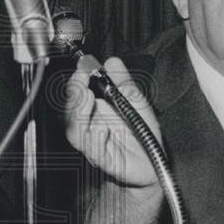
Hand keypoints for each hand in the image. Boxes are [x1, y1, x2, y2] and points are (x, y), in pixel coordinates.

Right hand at [64, 57, 161, 188]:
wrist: (154, 162)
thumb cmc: (142, 134)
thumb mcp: (136, 101)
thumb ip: (123, 82)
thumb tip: (112, 61)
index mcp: (94, 113)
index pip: (76, 96)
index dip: (76, 82)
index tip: (82, 68)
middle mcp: (90, 128)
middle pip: (70, 113)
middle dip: (73, 95)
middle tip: (81, 80)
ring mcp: (96, 145)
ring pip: (76, 132)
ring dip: (79, 114)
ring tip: (88, 98)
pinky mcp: (106, 162)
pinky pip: (95, 152)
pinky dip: (96, 139)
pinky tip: (103, 129)